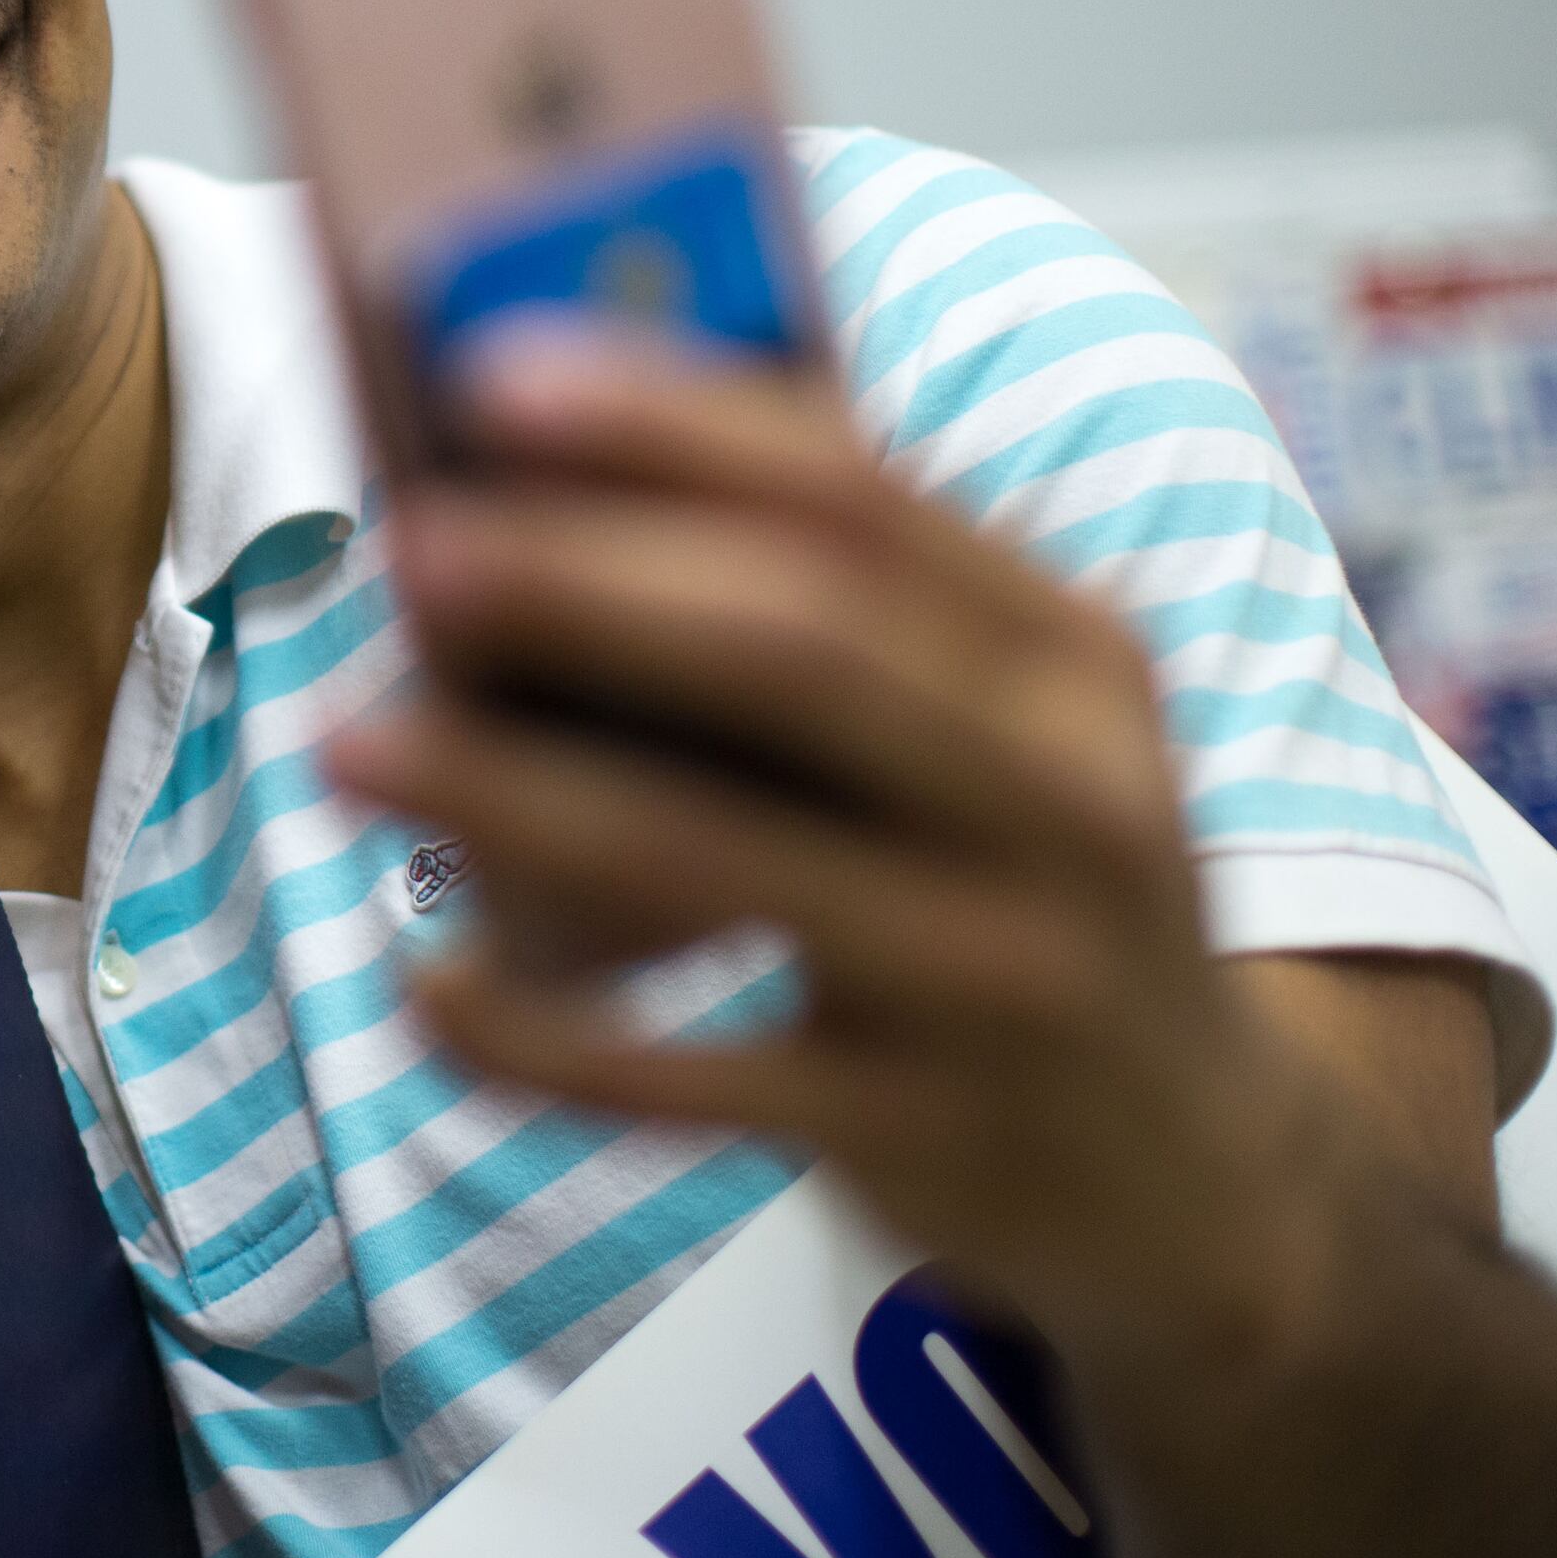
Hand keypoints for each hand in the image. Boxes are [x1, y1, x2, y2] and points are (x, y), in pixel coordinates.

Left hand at [324, 333, 1332, 1346]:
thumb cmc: (1034, 889)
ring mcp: (1000, 978)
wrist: (1210, 1180)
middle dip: (588, 584)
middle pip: (803, 650)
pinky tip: (428, 991)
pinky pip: (690, 1081)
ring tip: (346, 740)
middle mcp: (1067, 804)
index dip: (670, 426)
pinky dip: (544, 1037)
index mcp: (1072, 657)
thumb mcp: (1012, 732)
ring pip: (721, 857)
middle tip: (413, 543)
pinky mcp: (920, 1132)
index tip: (491, 377)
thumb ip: (843, 616)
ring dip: (512, 791)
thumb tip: (551, 490)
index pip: (864, 498)